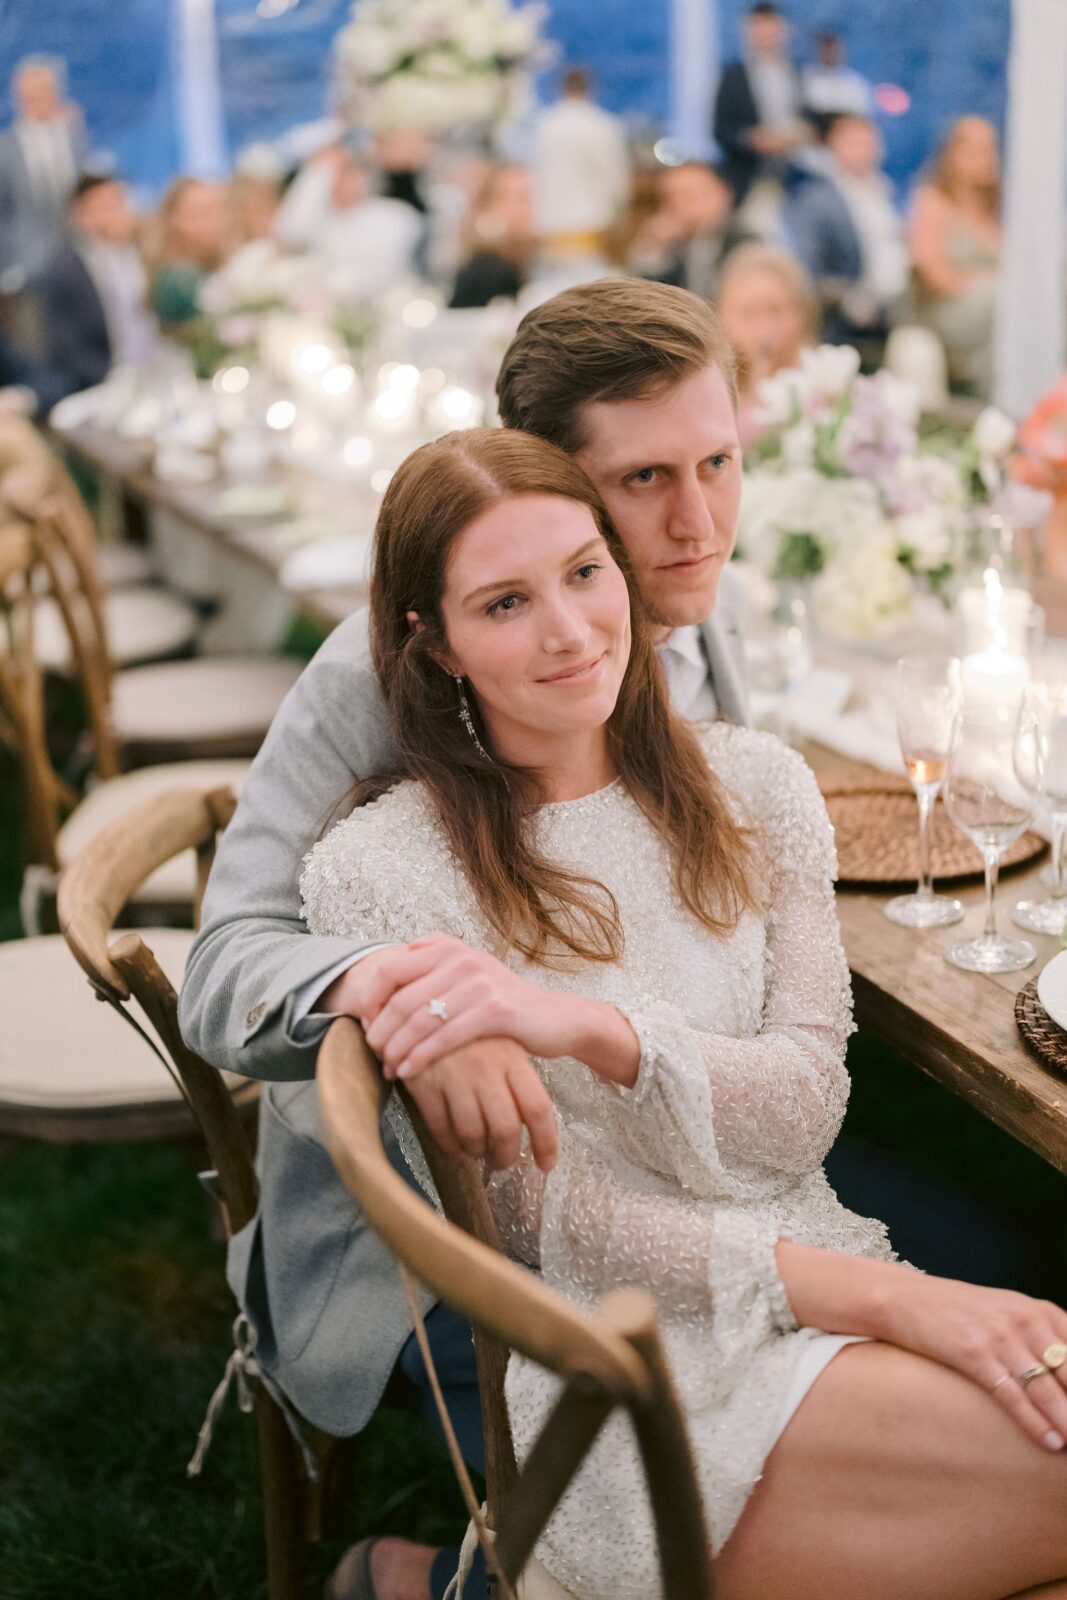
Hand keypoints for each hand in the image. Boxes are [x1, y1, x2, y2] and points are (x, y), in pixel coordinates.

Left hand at [359, 934, 594, 1077]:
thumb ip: (438, 955)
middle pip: (401, 999)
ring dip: (397, 1049)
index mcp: (449, 948)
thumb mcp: (471, 969)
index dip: (371, 1000)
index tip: (365, 1025)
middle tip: (373, 1054)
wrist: (556, 1017)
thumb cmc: (505, 1000)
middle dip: (380, 1031)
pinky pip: (445, 1037)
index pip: (390, 970)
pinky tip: (409, 1072)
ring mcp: (479, 983)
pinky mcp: (495, 1010)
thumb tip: (403, 950)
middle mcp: (461, 960)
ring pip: (420, 1021)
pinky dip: (421, 1057)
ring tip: (388, 1068)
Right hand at [401, 1035, 557, 1172]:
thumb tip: (533, 1127)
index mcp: (512, 1057)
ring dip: (477, 1152)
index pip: (537, 1108)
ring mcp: (454, 1075)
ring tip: (478, 1151)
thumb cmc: (472, 1035)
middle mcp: (486, 1066)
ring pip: (472, 1133)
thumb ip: (518, 1082)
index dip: (545, 1143)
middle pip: (506, 1128)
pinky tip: (455, 1142)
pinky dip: (450, 1143)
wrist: (426, 1009)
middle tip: (503, 1161)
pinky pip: (441, 1128)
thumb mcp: (503, 1046)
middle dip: (507, 1155)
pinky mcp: (424, 1083)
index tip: (546, 1165)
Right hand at [884, 1273, 1066, 1453]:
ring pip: (1047, 1388)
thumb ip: (1045, 1337)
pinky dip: (1035, 1422)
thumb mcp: (1010, 1312)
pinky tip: (1051, 1442)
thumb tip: (1066, 1375)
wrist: (907, 1298)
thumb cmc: (962, 1311)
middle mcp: (1025, 1320)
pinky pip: (1013, 1395)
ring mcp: (999, 1336)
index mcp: (1041, 1310)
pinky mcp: (974, 1354)